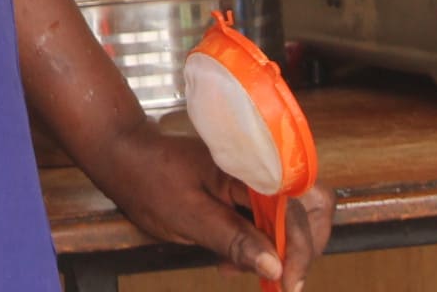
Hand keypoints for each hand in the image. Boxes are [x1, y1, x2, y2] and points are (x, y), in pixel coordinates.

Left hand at [82, 115, 332, 286]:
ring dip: (279, 249)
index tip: (288, 283)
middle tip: (282, 281)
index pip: (298, 208)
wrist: (126, 158)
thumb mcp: (188, 216)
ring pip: (293, 216)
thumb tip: (276, 266)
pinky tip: (231, 260)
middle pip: (310, 208)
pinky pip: (269, 218)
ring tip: (237, 268)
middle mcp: (261, 168)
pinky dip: (259, 244)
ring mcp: (255, 178)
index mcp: (250, 167)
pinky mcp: (246, 189)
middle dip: (301, 249)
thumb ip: (234, 239)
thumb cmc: (151, 180)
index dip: (300, 249)